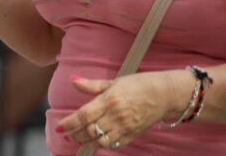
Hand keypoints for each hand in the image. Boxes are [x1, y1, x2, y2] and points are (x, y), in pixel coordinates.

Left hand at [58, 70, 192, 150]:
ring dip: (88, 142)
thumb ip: (92, 85)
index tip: (59, 128)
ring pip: (101, 141)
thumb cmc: (138, 85)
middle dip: (76, 135)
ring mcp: (126, 127)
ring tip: (79, 140)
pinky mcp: (134, 134)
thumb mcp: (114, 82)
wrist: (165, 95)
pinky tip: (97, 142)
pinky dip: (104, 145)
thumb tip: (73, 80)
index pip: (84, 115)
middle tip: (67, 134)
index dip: (69, 123)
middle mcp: (116, 115)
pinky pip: (115, 144)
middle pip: (90, 130)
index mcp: (109, 100)